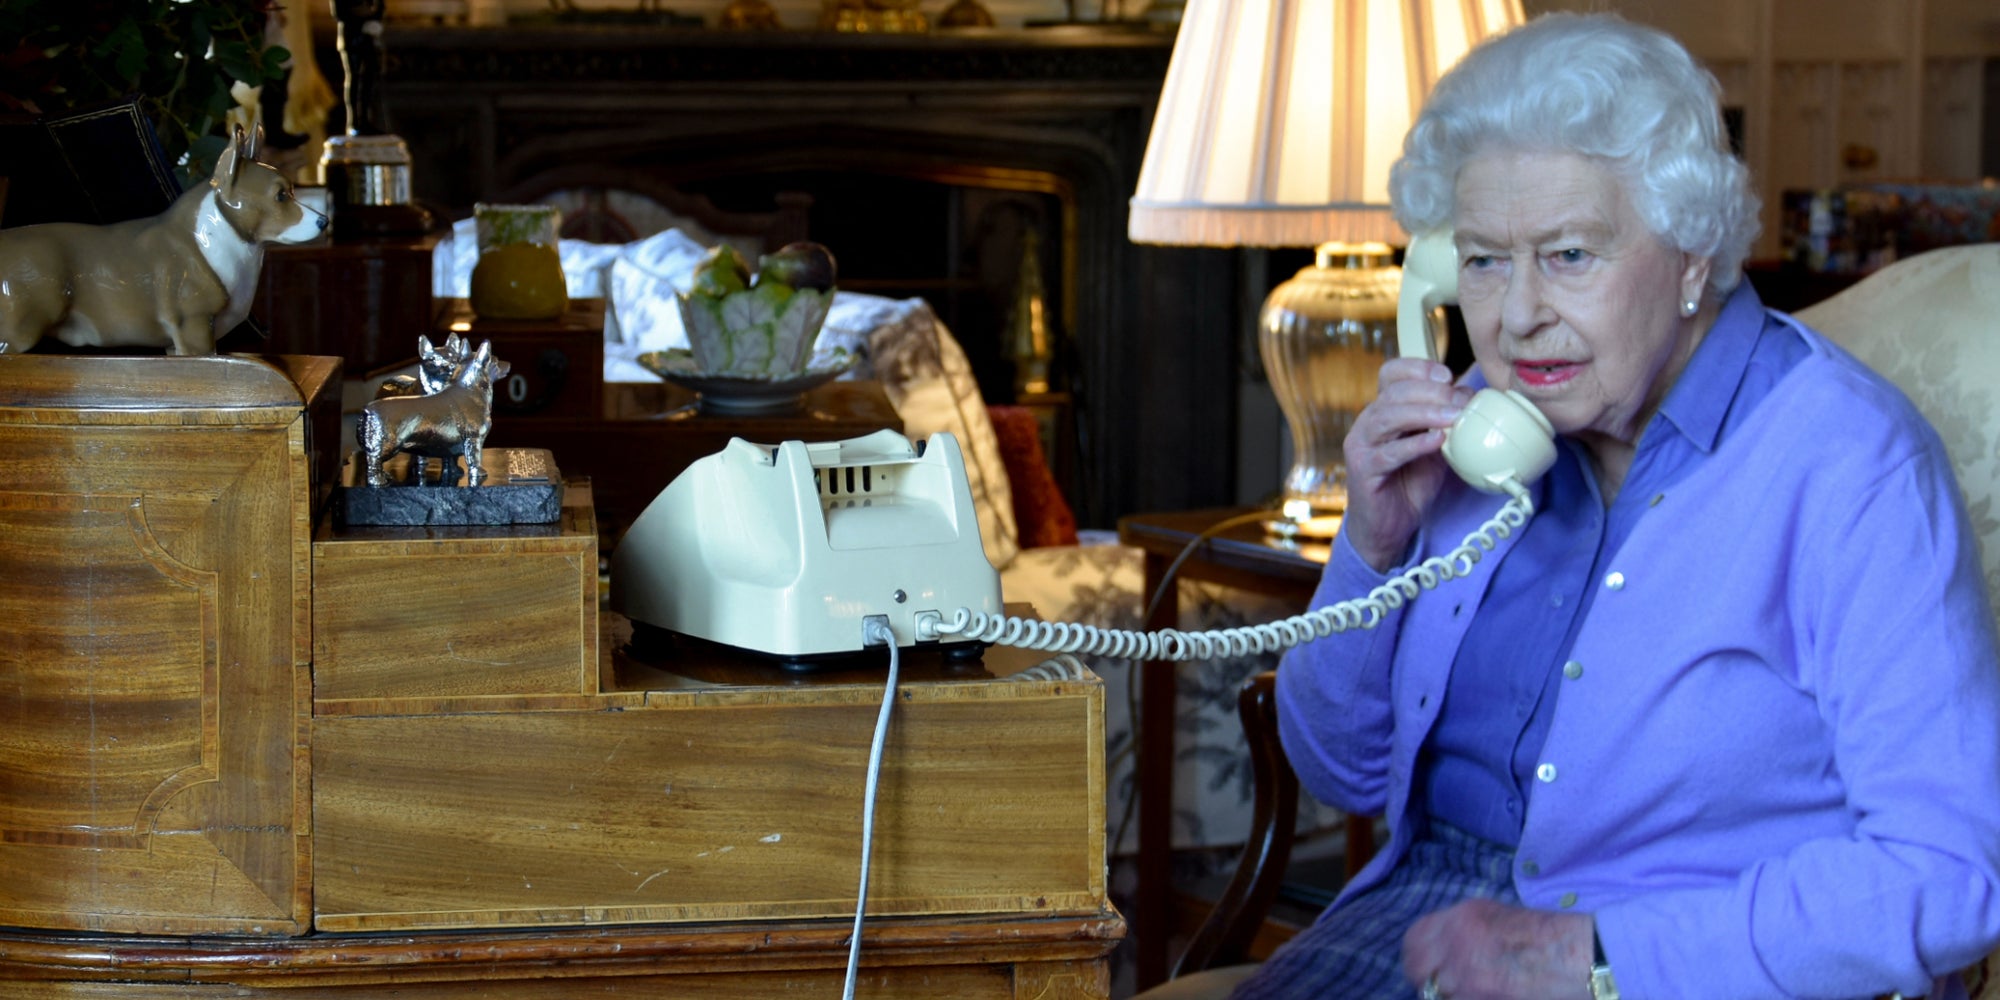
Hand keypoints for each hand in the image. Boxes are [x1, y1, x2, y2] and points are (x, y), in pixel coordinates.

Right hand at [1340, 358, 1469, 571]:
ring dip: (1425, 413)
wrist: (1389, 527)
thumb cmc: (1410, 483)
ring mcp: (1361, 445)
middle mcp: (1368, 422)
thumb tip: (1472, 397)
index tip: (1447, 376)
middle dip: (1431, 392)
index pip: (1391, 373)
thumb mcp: (1436, 446)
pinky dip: (1415, 444)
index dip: (1418, 368)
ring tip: (1453, 418)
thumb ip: (1448, 422)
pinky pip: (1389, 452)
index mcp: (1384, 410)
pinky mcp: (1363, 470)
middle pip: (1394, 392)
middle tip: (1460, 402)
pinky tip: (1437, 441)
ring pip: (1387, 417)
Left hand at [1402, 899, 1593, 999]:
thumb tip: (1438, 949)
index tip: (1425, 966)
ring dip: (1448, 994)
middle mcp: (1456, 944)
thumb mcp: (1494, 916)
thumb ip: (1460, 930)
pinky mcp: (1477, 999)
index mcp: (1460, 918)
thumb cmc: (1545, 937)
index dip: (1417, 956)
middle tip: (1440, 986)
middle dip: (1425, 979)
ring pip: (1434, 994)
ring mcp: (1466, 978)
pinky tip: (1482, 997)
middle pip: (1415, 969)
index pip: (1413, 939)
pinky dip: (1465, 999)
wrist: (1577, 958)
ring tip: (1470, 991)